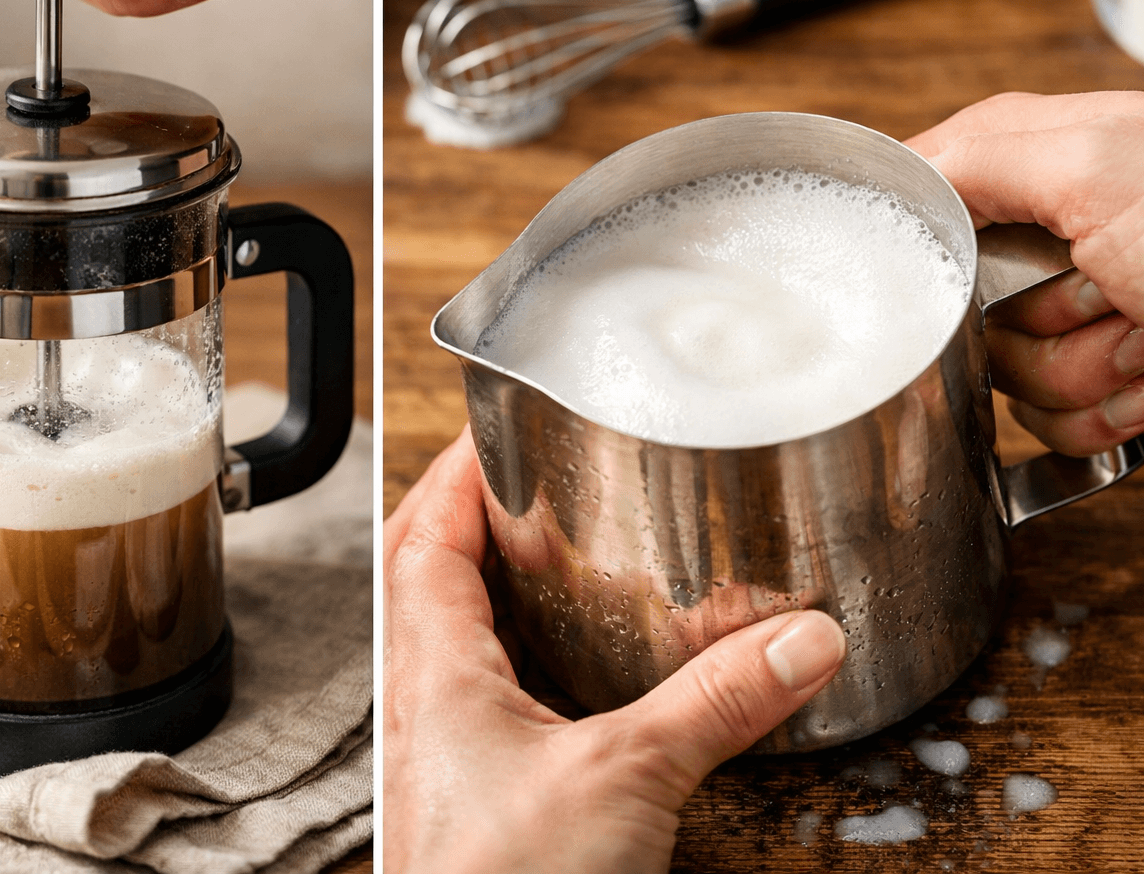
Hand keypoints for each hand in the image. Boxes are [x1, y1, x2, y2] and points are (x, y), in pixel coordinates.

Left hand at [384, 431, 846, 873]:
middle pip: (423, 573)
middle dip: (466, 514)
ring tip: (541, 551)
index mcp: (433, 669)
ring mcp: (440, 750)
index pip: (422, 535)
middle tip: (524, 479)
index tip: (497, 430)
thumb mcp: (627, 778)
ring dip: (481, 583)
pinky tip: (563, 671)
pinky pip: (476, 693)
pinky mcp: (473, 793)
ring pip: (444, 634)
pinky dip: (510, 654)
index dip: (454, 473)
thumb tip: (802, 639)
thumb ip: (716, 702)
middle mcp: (422, 701)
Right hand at [905, 91, 1143, 454]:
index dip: (933, 246)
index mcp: (1048, 168)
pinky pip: (1055, 428)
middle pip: (962, 308)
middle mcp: (1062, 243)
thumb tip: (897, 171)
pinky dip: (1106, 417)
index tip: (968, 265)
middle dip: (1029, 326)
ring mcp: (1090, 319)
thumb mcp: (1096, 158)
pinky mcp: (1117, 385)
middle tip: (1104, 295)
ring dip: (1083, 371)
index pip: (933, 200)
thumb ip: (980, 152)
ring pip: (1009, 378)